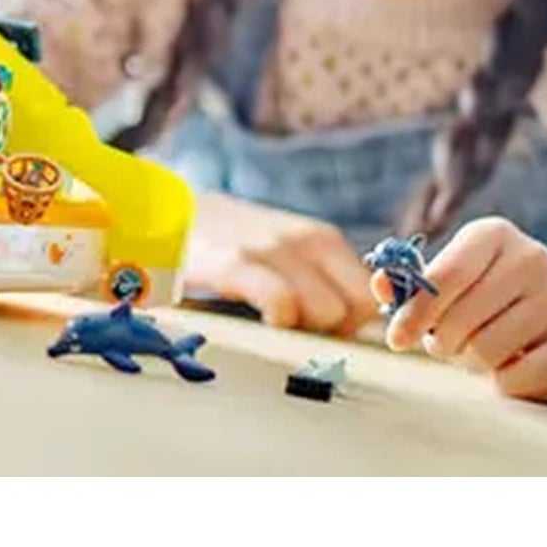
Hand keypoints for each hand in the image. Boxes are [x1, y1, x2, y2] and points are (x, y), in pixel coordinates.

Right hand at [185, 192, 378, 333]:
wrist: (172, 213)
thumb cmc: (233, 243)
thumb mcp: (289, 251)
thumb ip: (323, 281)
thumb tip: (355, 329)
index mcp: (324, 240)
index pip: (374, 295)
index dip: (359, 324)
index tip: (331, 333)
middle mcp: (308, 241)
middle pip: (358, 309)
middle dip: (334, 331)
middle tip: (299, 331)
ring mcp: (274, 250)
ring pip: (329, 313)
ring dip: (306, 330)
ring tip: (276, 324)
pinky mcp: (238, 263)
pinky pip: (282, 305)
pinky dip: (279, 321)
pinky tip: (260, 321)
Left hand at [379, 216, 546, 399]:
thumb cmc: (482, 302)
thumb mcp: (445, 285)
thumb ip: (409, 285)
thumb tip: (380, 285)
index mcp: (494, 233)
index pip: (447, 275)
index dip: (416, 311)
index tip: (397, 338)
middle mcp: (534, 257)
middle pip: (463, 316)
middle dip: (442, 341)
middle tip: (444, 345)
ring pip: (489, 349)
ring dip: (471, 360)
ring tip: (476, 350)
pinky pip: (520, 377)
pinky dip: (502, 381)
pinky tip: (508, 364)